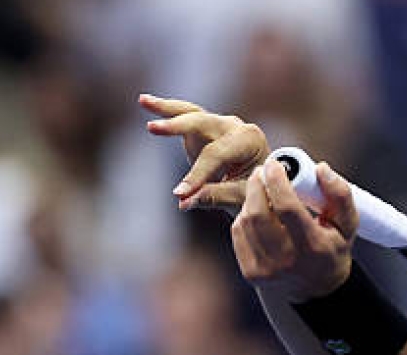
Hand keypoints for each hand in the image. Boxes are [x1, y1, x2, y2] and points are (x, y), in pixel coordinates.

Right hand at [139, 94, 267, 212]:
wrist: (263, 182)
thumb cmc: (256, 190)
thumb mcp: (241, 197)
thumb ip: (214, 197)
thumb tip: (183, 202)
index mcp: (249, 140)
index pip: (217, 154)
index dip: (197, 174)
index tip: (180, 194)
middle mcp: (234, 126)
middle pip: (203, 123)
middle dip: (178, 127)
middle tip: (153, 129)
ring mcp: (219, 124)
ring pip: (191, 112)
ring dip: (166, 108)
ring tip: (143, 101)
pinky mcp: (204, 128)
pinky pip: (184, 115)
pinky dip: (166, 110)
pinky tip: (144, 101)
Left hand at [232, 157, 359, 301]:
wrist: (317, 289)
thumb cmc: (332, 249)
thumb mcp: (348, 224)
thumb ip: (340, 194)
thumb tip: (321, 169)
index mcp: (313, 247)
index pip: (287, 208)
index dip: (277, 182)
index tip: (274, 164)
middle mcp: (287, 262)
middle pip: (258, 214)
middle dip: (256, 186)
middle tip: (262, 172)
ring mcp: (266, 270)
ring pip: (245, 222)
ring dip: (250, 200)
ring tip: (262, 192)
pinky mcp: (251, 273)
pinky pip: (238, 234)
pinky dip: (245, 217)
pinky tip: (257, 214)